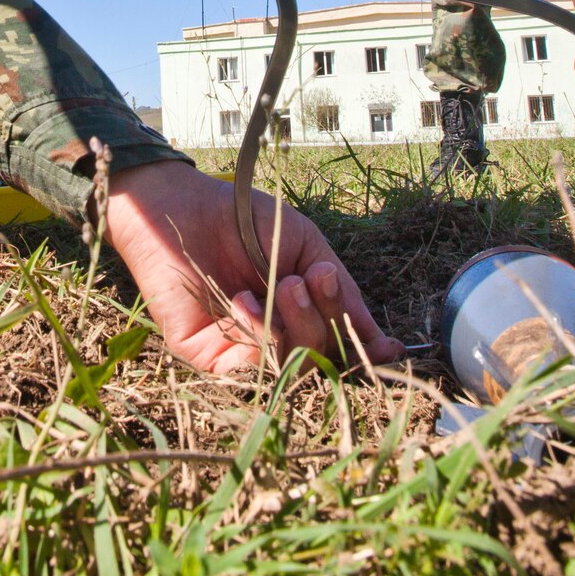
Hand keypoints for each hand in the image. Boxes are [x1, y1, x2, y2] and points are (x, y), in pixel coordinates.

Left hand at [102, 160, 403, 374]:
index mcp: (299, 313)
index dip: (365, 350)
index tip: (391, 347)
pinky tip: (248, 302)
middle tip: (310, 280)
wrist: (183, 205)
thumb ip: (341, 291)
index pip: (338, 344)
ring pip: (292, 368)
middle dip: (326, 320)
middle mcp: (273, 337)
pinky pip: (250, 370)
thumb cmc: (243, 219)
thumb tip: (380, 339)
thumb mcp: (306, 247)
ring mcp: (241, 351)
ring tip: (285, 285)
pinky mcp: (207, 356)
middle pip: (322, 358)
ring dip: (298, 327)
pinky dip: (260, 337)